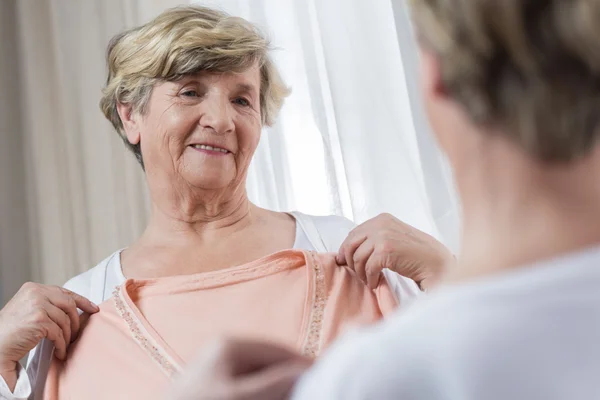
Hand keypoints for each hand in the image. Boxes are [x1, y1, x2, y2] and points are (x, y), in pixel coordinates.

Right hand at [0, 283, 98, 389]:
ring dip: (67, 336)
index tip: (93, 308)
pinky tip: (60, 352)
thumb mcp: (28, 309)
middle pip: (69, 303)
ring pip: (65, 320)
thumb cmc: (9, 331)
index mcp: (33, 288)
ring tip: (65, 345)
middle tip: (77, 333)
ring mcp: (38, 305)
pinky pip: (59, 333)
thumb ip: (47, 304)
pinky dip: (61, 344)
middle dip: (76, 320)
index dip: (81, 301)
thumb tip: (72, 309)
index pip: (64, 292)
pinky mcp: (39, 320)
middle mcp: (36, 292)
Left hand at [169, 339, 311, 399]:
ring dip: (278, 388)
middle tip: (309, 391)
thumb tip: (305, 372)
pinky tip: (270, 398)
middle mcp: (225, 350)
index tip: (325, 381)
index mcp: (231, 344)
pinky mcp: (215, 385)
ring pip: (262, 376)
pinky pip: (249, 386)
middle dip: (291, 379)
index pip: (280, 351)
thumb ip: (273, 384)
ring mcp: (220, 367)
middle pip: (272, 363)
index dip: (305, 366)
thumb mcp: (238, 397)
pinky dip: (263, 393)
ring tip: (293, 395)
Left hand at [337, 213, 453, 289]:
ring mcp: (382, 236)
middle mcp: (380, 224)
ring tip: (369, 279)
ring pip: (357, 257)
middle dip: (350, 261)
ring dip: (361, 273)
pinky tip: (376, 282)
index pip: (353, 233)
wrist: (435, 262)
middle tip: (357, 273)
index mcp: (381, 219)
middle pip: (351, 244)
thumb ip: (374, 238)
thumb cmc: (415, 253)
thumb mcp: (393, 237)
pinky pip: (368, 268)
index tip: (345, 261)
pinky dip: (370, 279)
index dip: (346, 249)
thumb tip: (347, 250)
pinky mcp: (386, 251)